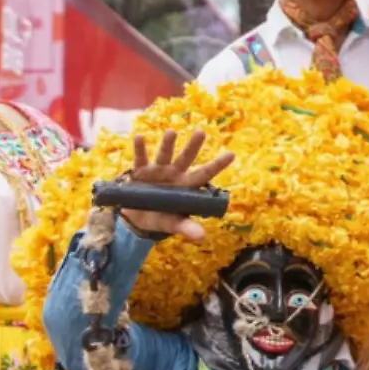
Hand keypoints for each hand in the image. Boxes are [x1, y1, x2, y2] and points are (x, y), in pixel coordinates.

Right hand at [118, 130, 234, 241]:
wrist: (136, 217)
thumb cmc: (162, 217)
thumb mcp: (174, 224)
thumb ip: (187, 228)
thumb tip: (202, 237)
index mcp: (187, 185)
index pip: (205, 174)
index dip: (217, 165)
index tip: (231, 155)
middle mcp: (175, 174)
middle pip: (186, 158)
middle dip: (193, 146)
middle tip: (201, 132)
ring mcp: (158, 170)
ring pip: (165, 154)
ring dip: (168, 144)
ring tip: (172, 133)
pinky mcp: (141, 171)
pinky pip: (140, 158)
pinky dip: (140, 148)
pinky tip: (140, 137)